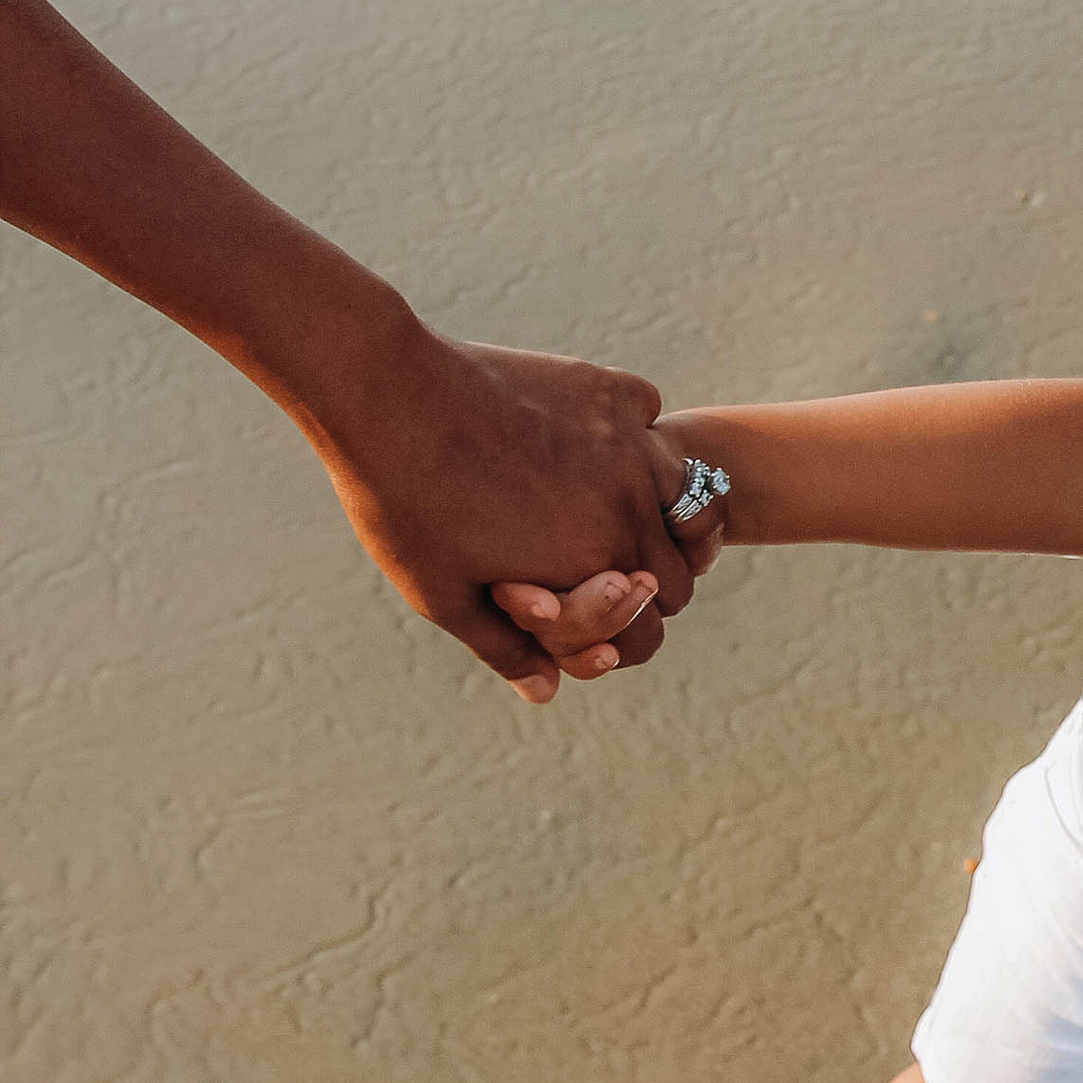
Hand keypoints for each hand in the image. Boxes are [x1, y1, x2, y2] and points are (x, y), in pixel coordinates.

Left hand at [308, 330, 720, 702]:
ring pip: (694, 496)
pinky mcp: (609, 390)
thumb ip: (505, 648)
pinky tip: (597, 441)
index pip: (648, 633)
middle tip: (612, 576)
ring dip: (666, 515)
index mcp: (594, 567)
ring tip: (627, 512)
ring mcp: (627, 443)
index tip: (602, 632)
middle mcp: (628, 506)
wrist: (388, 395)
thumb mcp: (444, 595)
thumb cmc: (405, 505)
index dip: (623, 642)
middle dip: (650, 586)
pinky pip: (652, 418)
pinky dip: (637, 436)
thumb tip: (547, 691)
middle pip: (680, 574)